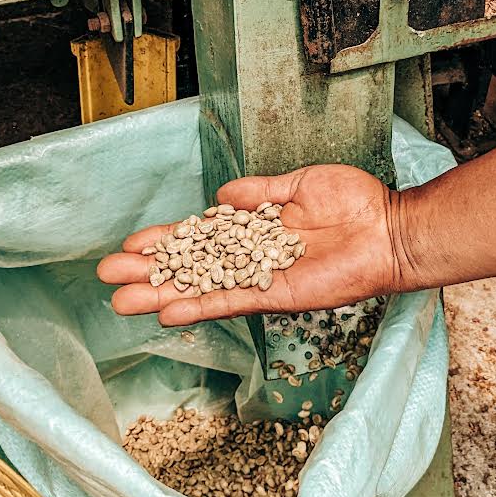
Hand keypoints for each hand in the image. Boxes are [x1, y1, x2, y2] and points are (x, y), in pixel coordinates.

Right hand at [97, 164, 400, 326]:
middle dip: (148, 270)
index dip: (166, 240)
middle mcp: (252, 257)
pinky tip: (167, 312)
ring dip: (161, 294)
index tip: (131, 244)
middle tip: (106, 276)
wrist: (388, 229)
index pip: (200, 235)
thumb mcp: (300, 184)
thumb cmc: (355, 203)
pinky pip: (230, 303)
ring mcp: (261, 279)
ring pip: (200, 289)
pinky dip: (199, 308)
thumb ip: (259, 191)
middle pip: (190, 266)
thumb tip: (221, 194)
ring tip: (120, 302)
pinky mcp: (276, 296)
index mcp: (256, 228)